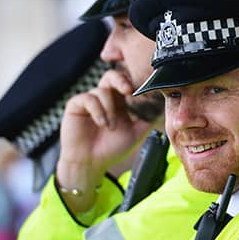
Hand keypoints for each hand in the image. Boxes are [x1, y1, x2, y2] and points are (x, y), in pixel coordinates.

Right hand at [56, 70, 152, 211]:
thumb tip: (162, 106)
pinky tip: (102, 124)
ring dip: (110, 109)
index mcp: (120, 103)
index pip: (126, 84)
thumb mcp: (136, 133)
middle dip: (121, 80)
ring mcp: (90, 101)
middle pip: (112, 76)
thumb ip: (148, 119)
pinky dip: (98, 110)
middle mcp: (105, 99)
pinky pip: (88, 98)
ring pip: (102, 90)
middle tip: (128, 90)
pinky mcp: (76, 105)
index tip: (143, 88)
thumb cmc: (111, 149)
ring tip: (111, 127)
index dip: (134, 82)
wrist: (90, 163)